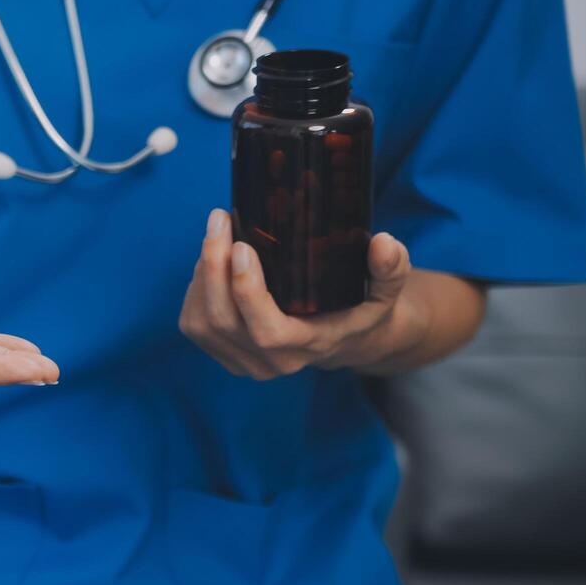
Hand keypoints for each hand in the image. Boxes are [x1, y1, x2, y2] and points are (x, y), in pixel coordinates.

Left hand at [179, 209, 422, 378]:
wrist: (342, 337)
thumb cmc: (362, 306)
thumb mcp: (386, 290)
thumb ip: (391, 269)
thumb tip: (385, 243)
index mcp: (308, 347)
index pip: (267, 332)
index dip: (247, 291)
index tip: (242, 246)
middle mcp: (271, 362)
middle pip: (222, 322)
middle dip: (213, 268)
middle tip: (221, 222)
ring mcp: (244, 362)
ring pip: (201, 323)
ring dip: (201, 275)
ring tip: (217, 236)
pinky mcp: (223, 354)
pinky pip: (193, 324)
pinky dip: (194, 289)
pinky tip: (210, 261)